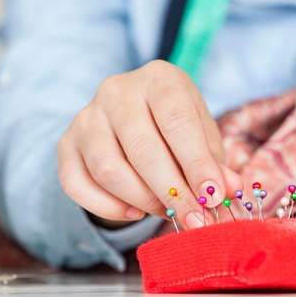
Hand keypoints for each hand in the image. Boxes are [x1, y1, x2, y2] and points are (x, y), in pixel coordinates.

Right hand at [58, 60, 240, 228]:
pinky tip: (133, 211)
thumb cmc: (176, 126)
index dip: (195, 162)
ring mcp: (87, 116)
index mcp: (158, 78)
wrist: (135, 115)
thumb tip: (229, 191)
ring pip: (108, 168)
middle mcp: (117, 90)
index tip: (212, 196)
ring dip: (141, 200)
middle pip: (141, 147)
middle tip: (193, 218)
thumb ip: (214, 162)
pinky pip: (76, 184)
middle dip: (172, 191)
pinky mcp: (66, 143)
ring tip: (166, 210)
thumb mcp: (202, 135)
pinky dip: (107, 207)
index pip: (176, 120)